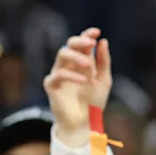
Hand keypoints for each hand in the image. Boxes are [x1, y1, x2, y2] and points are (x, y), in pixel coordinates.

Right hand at [44, 27, 111, 144]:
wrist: (84, 122)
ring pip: (61, 55)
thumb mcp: (104, 80)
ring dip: (75, 56)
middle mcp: (69, 65)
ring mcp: (59, 74)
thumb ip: (103, 62)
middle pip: (68, 44)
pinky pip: (57, 75)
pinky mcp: (52, 86)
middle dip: (79, 41)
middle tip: (90, 43)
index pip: (82, 43)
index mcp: (82, 61)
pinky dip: (71, 76)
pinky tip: (83, 81)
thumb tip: (102, 42)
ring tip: (87, 64)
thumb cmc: (93, 101)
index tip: (97, 32)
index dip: (87, 34)